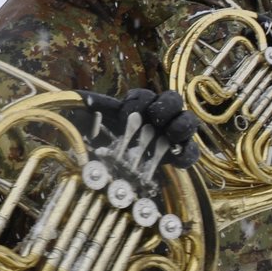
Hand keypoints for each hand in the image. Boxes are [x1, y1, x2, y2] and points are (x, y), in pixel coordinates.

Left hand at [78, 88, 200, 170]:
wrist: (104, 174)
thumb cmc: (98, 143)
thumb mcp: (89, 126)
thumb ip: (89, 111)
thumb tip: (81, 103)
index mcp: (137, 106)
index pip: (143, 97)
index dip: (137, 102)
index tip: (123, 114)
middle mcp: (157, 117)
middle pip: (173, 101)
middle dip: (165, 105)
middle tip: (154, 116)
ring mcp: (171, 135)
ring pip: (187, 122)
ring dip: (181, 125)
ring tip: (171, 133)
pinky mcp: (177, 157)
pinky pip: (190, 153)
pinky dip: (186, 154)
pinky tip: (177, 158)